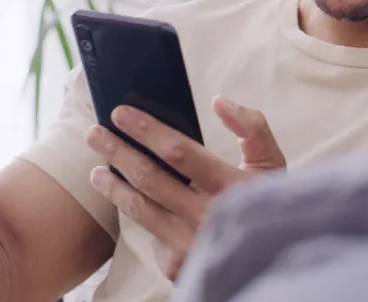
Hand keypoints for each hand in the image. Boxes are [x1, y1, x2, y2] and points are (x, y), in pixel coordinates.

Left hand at [86, 97, 284, 280]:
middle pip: (150, 178)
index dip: (146, 130)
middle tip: (94, 133)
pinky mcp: (178, 266)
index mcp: (231, 186)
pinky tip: (122, 198)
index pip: (179, 151)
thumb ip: (252, 127)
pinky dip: (135, 214)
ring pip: (140, 209)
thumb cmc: (270, 203)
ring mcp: (190, 245)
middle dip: (118, 152)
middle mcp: (207, 217)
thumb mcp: (273, 164)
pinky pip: (149, 234)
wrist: (273, 259)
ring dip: (114, 185)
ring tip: (97, 168)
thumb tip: (221, 102)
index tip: (121, 113)